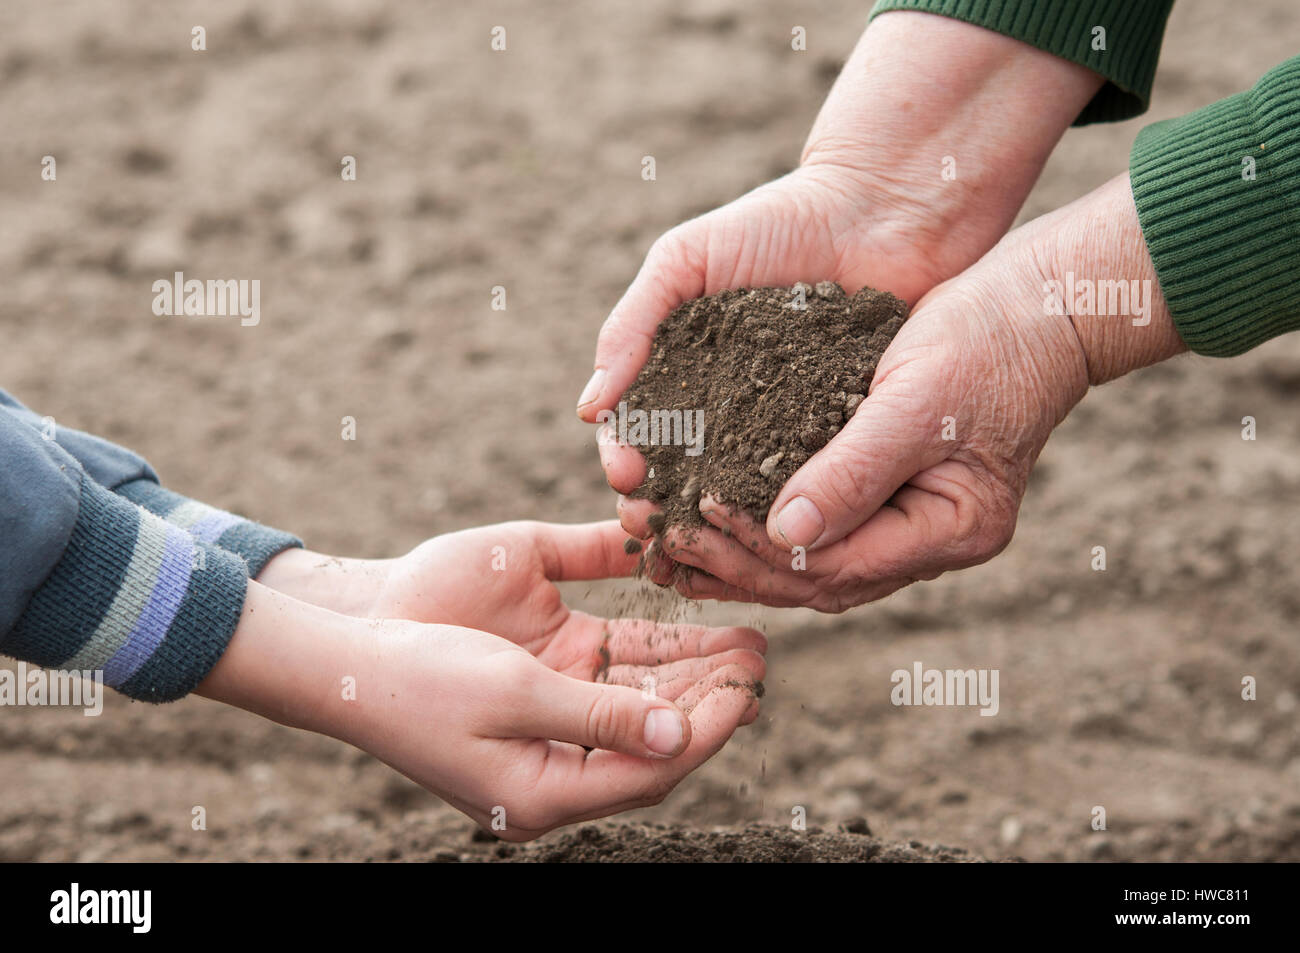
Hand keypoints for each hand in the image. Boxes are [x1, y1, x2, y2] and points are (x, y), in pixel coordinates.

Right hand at [199, 581, 764, 840]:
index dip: (707, 729)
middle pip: (654, 735)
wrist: (348, 654)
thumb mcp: (514, 696)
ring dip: (689, 672)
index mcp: (545, 792)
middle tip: (760, 657)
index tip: (750, 687)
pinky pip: (610, 671)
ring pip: (639, 700)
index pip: (650, 767)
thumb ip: (599, 715)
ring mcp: (550, 722)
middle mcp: (556, 765)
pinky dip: (651, 653)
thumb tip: (677, 732)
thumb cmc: (421, 681)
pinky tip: (689, 629)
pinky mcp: (541, 680)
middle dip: (710, 696)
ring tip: (744, 639)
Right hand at [579, 11, 1104, 544]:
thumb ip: (632, 325)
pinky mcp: (840, 436)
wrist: (880, 209)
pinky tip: (778, 532)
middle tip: (658, 529)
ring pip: (742, 493)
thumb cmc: (776, 223)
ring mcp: (784, 428)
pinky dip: (790, 510)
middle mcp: (727, 411)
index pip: (638, 432)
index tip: (627, 479)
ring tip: (708, 547)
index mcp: (682, 374)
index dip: (626, 460)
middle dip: (663, 508)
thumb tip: (588, 410)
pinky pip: (810, 481)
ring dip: (718, 527)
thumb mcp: (685, 261)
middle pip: (682, 477)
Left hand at [648, 174, 1184, 610]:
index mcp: (953, 531)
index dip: (757, 549)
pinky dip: (762, 527)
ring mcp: (914, 523)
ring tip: (667, 547)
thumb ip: (853, 472)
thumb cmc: (985, 341)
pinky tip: (710, 516)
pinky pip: (817, 527)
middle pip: (816, 581)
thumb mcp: (915, 401)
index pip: (836, 567)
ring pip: (810, 564)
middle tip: (659, 544)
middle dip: (734, 567)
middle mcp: (933, 542)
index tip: (692, 515)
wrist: (1038, 304)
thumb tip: (783, 537)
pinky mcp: (892, 493)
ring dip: (739, 558)